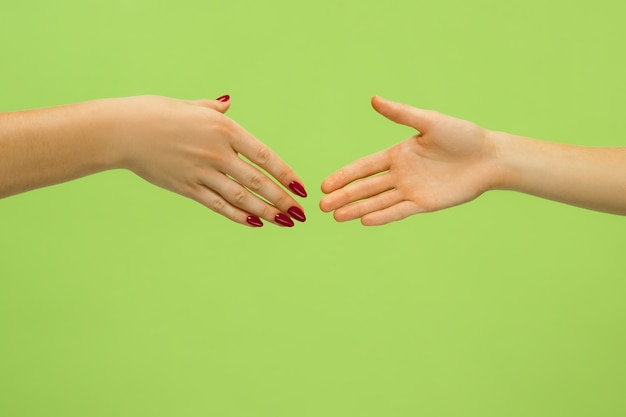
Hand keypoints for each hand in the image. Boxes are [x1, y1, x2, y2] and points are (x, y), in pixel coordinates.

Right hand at [105, 95, 307, 226]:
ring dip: (266, 211)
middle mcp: (216, 152)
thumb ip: (214, 108)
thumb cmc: (156, 112)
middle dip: (282, 199)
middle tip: (300, 213)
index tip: (301, 188)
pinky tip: (254, 223)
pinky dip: (238, 215)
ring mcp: (201, 172)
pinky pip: (218, 205)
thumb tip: (229, 102)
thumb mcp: (190, 106)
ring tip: (285, 222)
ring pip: (240, 196)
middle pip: (256, 180)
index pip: (263, 155)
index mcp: (222, 128)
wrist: (122, 131)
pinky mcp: (186, 187)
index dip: (285, 173)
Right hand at [320, 96, 499, 224]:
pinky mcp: (424, 204)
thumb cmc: (463, 135)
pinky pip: (398, 211)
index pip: (363, 167)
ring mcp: (411, 190)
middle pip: (365, 187)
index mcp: (397, 154)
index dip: (344, 176)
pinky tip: (365, 221)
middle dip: (344, 196)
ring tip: (336, 217)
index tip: (325, 185)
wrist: (489, 157)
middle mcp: (400, 174)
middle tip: (322, 207)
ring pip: (377, 202)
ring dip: (357, 210)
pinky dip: (382, 216)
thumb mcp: (430, 121)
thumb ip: (401, 114)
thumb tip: (374, 99)